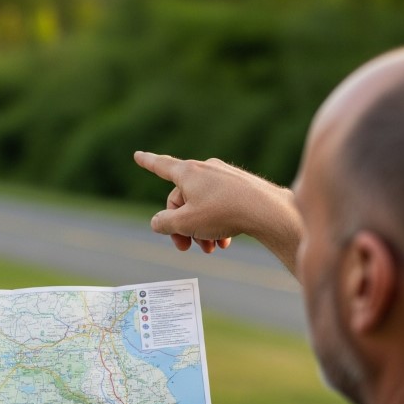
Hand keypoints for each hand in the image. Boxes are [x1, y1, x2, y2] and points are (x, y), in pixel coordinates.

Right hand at [133, 151, 300, 272]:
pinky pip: (221, 205)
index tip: (137, 155)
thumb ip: (164, 223)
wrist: (267, 210)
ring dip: (201, 229)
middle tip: (185, 247)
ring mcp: (225, 176)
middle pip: (182, 198)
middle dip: (181, 225)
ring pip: (203, 205)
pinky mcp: (241, 186)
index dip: (147, 162)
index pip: (161, 166)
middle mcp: (205, 169)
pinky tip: (225, 242)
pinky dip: (218, 223)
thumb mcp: (185, 223)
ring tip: (210, 249)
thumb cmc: (223, 213)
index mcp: (187, 173)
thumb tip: (157, 222)